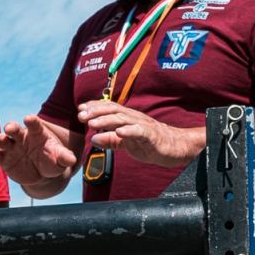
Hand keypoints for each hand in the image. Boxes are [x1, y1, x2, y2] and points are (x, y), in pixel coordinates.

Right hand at [0, 115, 77, 185]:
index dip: (31, 121)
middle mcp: (22, 137)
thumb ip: (65, 157)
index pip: (34, 124)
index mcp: (37, 133)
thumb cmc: (52, 161)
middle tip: (9, 128)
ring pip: (2, 140)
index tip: (28, 118)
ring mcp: (11, 147)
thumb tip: (72, 160)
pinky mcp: (3, 158)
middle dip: (12, 127)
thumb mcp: (60, 159)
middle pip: (15, 129)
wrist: (41, 173)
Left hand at [80, 100, 204, 166]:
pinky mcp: (151, 135)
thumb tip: (93, 138)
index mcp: (128, 118)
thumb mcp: (126, 143)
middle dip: (96, 112)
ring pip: (122, 119)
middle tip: (81, 115)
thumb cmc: (149, 143)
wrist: (174, 147)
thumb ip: (110, 140)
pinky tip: (118, 132)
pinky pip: (139, 131)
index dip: (94, 107)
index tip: (80, 109)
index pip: (109, 108)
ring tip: (93, 124)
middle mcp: (134, 118)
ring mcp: (143, 125)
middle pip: (113, 111)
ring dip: (106, 121)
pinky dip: (128, 131)